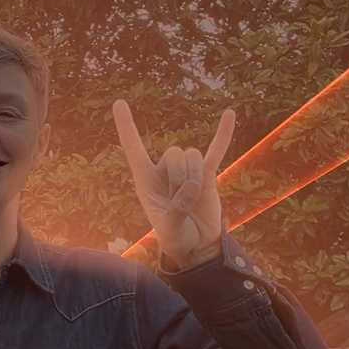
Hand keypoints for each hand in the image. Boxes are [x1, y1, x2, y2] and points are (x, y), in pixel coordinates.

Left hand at [112, 101, 234, 264]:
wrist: (197, 245)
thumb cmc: (176, 238)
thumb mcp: (170, 230)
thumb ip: (177, 211)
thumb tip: (192, 187)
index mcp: (146, 181)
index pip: (134, 149)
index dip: (126, 127)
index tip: (119, 103)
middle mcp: (164, 171)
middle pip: (173, 154)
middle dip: (180, 178)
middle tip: (181, 203)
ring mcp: (187, 171)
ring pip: (192, 155)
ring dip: (195, 177)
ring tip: (193, 200)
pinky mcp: (207, 174)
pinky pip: (216, 151)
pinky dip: (223, 135)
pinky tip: (230, 115)